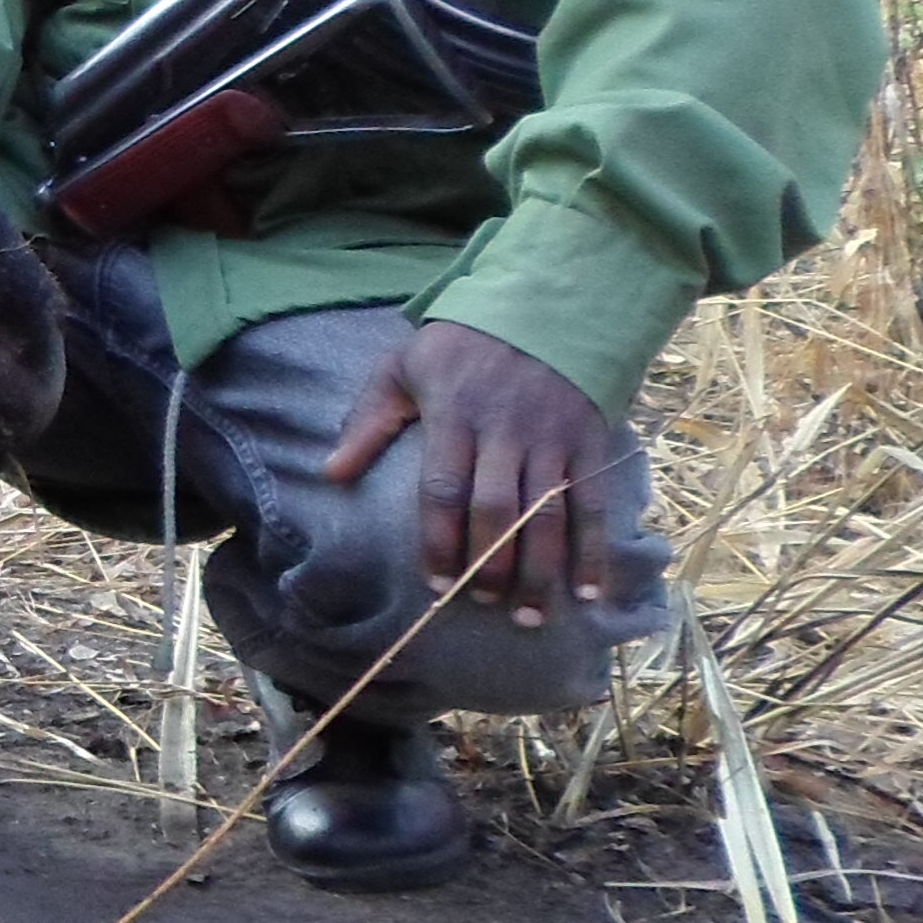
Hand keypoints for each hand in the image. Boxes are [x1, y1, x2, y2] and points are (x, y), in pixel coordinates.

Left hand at [317, 324, 617, 626]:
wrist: (543, 304)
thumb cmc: (461, 344)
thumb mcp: (403, 368)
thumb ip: (368, 422)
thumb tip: (330, 474)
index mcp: (454, 415)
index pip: (444, 489)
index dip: (439, 541)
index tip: (435, 584)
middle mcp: (506, 431)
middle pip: (497, 511)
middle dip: (488, 565)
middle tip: (480, 604)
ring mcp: (552, 439)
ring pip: (548, 515)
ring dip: (540, 572)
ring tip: (528, 618)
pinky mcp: (589, 442)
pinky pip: (592, 504)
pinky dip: (592, 551)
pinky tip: (587, 593)